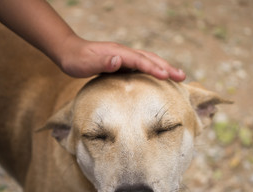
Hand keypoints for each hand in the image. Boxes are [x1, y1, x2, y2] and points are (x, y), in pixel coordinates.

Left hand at [57, 35, 185, 80]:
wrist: (70, 52)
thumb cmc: (76, 60)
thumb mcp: (84, 63)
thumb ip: (101, 61)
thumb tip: (118, 60)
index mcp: (118, 53)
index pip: (139, 60)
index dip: (153, 68)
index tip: (166, 76)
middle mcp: (124, 53)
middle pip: (149, 58)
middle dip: (167, 67)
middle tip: (183, 77)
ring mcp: (124, 57)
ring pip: (148, 60)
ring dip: (164, 67)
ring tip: (178, 77)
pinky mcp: (123, 62)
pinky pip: (142, 65)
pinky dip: (154, 70)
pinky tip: (159, 77)